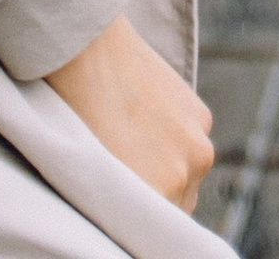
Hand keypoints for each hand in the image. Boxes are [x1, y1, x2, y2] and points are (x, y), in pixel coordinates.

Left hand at [45, 13, 214, 206]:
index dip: (139, 218)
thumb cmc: (76, 115)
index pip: (156, 228)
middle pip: (179, 206)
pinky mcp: (202, 115)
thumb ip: (125, 200)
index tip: (125, 204)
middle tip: (125, 171)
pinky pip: (193, 144)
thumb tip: (135, 211)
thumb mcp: (95, 176)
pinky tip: (146, 117)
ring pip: (189, 176)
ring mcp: (199, 142)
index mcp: (157, 193)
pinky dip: (177, 138)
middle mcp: (186, 173)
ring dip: (171, 167)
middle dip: (158, 195)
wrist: (87, 50)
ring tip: (133, 141)